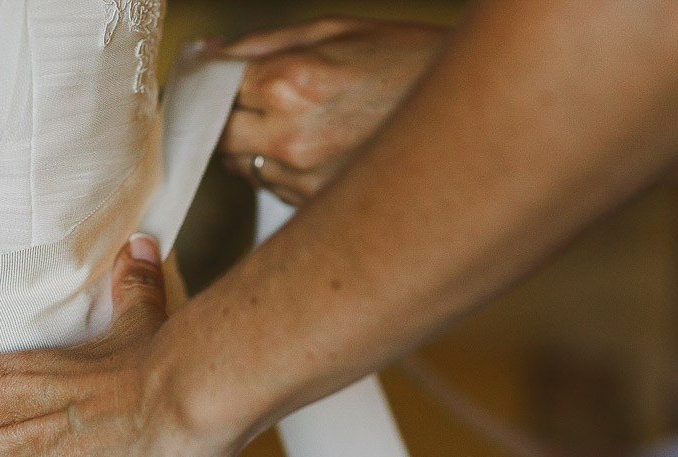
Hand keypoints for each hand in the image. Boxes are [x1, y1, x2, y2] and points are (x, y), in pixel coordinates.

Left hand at [216, 15, 446, 204]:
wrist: (471, 116)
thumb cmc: (406, 60)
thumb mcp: (335, 30)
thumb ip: (260, 44)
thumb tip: (205, 53)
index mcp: (288, 83)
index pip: (212, 91)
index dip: (209, 86)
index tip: (210, 83)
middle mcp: (289, 137)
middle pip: (218, 137)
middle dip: (226, 119)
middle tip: (251, 103)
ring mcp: (303, 179)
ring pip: (243, 166)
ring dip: (256, 146)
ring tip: (305, 122)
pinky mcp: (317, 205)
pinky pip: (274, 187)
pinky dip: (284, 168)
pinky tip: (322, 146)